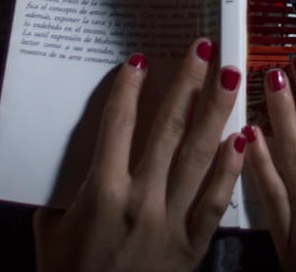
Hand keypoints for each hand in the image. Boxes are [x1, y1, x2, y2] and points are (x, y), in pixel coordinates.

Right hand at [34, 38, 244, 271]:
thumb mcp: (51, 229)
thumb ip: (66, 188)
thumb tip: (80, 148)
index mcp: (102, 193)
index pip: (117, 128)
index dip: (128, 91)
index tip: (142, 60)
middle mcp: (140, 201)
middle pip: (168, 131)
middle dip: (187, 86)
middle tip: (204, 49)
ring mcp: (171, 222)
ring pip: (198, 156)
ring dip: (217, 113)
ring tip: (232, 77)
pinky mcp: (193, 245)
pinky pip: (216, 201)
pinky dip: (230, 169)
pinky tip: (244, 139)